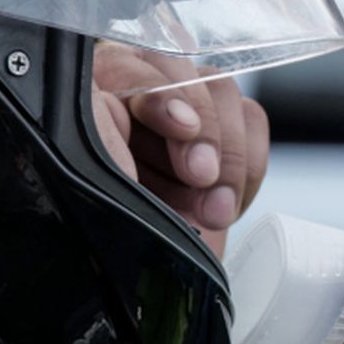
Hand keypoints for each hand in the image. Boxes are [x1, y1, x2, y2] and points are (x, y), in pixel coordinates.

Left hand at [90, 44, 269, 255]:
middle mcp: (138, 88)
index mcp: (94, 92)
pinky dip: (249, 166)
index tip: (183, 129)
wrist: (133, 276)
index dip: (163, 94)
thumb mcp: (90, 188)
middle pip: (187, 74)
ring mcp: (186, 107)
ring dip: (228, 157)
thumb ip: (99, 139)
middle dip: (203, 130)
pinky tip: (226, 203)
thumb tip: (112, 109)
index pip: (131, 67)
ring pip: (225, 93)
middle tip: (202, 177)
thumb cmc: (103, 227)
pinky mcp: (223, 130)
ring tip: (213, 211)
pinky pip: (253, 120)